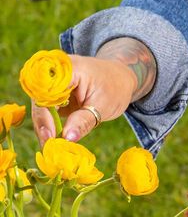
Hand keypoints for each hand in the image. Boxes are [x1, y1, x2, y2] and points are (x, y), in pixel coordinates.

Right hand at [31, 44, 153, 143]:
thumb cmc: (114, 88)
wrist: (119, 79)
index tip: (49, 137)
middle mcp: (54, 73)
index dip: (44, 116)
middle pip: (39, 101)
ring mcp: (51, 84)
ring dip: (45, 128)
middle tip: (49, 147)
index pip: (47, 93)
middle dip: (43, 126)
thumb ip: (83, 121)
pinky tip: (54, 141)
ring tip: (51, 147)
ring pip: (40, 108)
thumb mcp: (102, 106)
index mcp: (66, 69)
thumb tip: (67, 138)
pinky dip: (50, 126)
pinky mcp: (53, 95)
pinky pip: (46, 111)